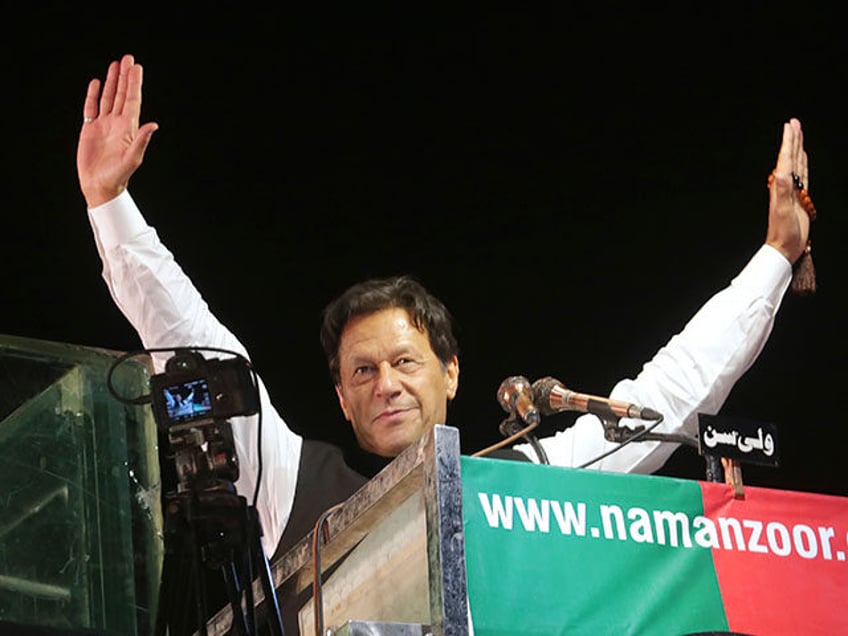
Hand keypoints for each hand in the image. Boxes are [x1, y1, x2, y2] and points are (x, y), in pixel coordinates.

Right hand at [77, 54, 158, 207]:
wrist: (100, 186)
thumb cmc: (119, 175)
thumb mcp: (133, 158)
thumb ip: (142, 140)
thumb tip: (154, 125)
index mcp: (128, 128)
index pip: (132, 100)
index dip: (134, 84)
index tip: (136, 67)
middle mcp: (117, 123)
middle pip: (121, 94)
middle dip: (125, 77)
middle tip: (128, 58)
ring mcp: (103, 125)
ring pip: (108, 97)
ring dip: (111, 81)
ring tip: (114, 65)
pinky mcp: (90, 129)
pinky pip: (91, 107)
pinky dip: (93, 95)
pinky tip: (95, 83)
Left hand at [765, 118, 810, 263]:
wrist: (784, 247)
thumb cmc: (783, 232)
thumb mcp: (783, 211)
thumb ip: (781, 192)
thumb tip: (780, 173)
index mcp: (780, 186)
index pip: (785, 159)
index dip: (789, 142)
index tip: (790, 126)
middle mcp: (785, 186)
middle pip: (790, 157)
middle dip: (793, 140)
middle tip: (794, 122)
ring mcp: (792, 190)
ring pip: (796, 163)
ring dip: (797, 148)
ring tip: (798, 133)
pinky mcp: (799, 197)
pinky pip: (803, 175)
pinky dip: (803, 163)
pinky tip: (804, 157)